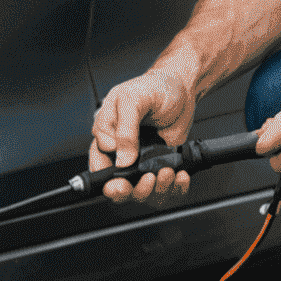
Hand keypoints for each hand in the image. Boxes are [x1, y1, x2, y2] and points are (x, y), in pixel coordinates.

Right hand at [88, 68, 195, 203]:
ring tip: (166, 171)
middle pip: (117, 185)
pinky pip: (164, 189)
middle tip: (145, 180)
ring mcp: (142, 161)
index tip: (126, 167)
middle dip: (131, 189)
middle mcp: (122, 151)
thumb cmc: (154, 88)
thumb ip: (125, 129)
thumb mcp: (133, 99)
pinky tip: (178, 175)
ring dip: (156, 188)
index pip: (99, 163)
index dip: (110, 172)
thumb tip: (121, 158)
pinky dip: (174, 188)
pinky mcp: (161, 167)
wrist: (182, 89)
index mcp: (107, 134)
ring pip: (141, 192)